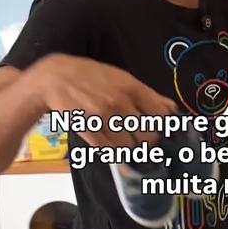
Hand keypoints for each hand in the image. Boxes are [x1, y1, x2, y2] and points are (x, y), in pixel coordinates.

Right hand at [32, 54, 176, 147]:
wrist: (55, 78)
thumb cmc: (92, 76)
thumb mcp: (122, 77)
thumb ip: (148, 94)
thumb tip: (172, 109)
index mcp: (132, 88)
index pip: (160, 116)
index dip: (161, 126)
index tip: (157, 128)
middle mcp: (120, 103)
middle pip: (147, 136)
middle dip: (146, 141)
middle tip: (139, 138)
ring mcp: (104, 118)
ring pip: (128, 147)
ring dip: (128, 148)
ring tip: (121, 139)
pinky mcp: (88, 131)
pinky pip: (108, 151)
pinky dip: (112, 152)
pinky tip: (109, 143)